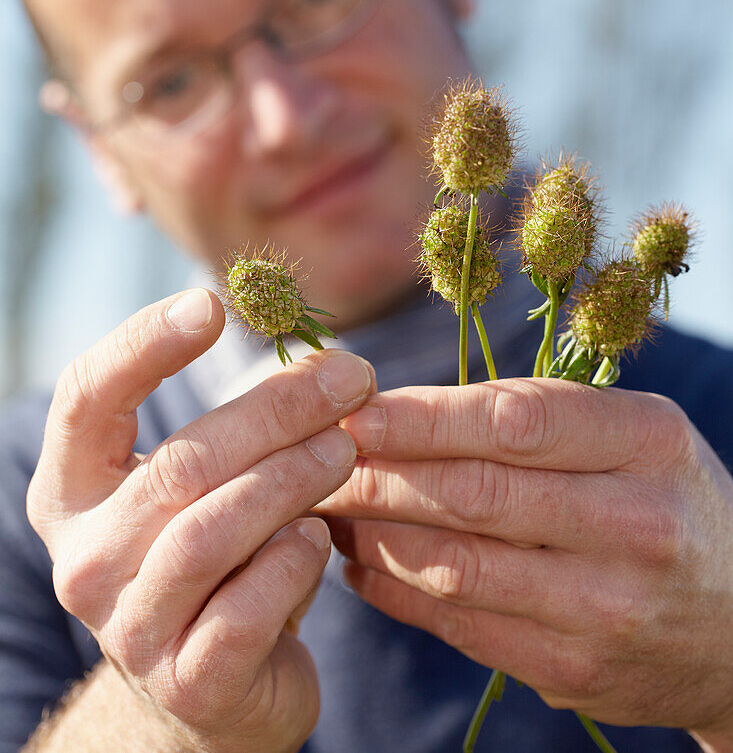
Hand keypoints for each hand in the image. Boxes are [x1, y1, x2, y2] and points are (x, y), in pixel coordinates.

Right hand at [27, 288, 374, 752]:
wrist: (216, 686)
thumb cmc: (219, 555)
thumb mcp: (208, 483)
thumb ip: (240, 427)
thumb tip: (327, 360)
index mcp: (73, 490)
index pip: (88, 397)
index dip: (145, 344)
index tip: (212, 304)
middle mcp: (84, 557)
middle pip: (181, 461)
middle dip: (277, 410)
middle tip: (349, 377)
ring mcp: (130, 626)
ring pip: (213, 530)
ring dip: (293, 478)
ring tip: (346, 451)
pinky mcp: (187, 682)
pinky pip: (248, 606)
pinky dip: (294, 561)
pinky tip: (319, 539)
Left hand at [318, 376, 732, 741]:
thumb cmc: (665, 499)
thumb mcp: (633, 435)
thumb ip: (536, 418)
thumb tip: (400, 411)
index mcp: (647, 441)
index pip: (514, 422)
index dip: (422, 416)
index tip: (355, 410)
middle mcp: (634, 523)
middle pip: (476, 493)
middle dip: (380, 475)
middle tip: (317, 459)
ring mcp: (606, 607)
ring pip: (457, 566)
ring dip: (375, 534)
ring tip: (327, 507)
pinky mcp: (574, 671)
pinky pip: (461, 627)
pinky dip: (397, 592)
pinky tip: (360, 563)